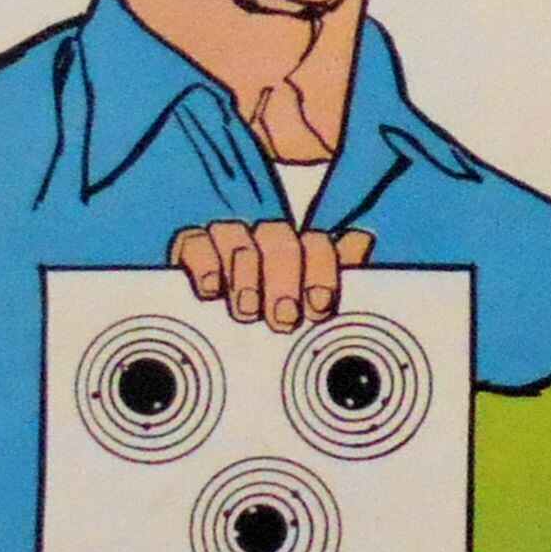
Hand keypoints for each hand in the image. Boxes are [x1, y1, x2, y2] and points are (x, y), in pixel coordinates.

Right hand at [169, 220, 374, 332]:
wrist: (207, 293)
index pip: (317, 244)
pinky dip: (203, 264)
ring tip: (248, 309)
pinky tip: (210, 288)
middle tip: (284, 317)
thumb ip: (335, 267)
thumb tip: (362, 242)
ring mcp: (226, 236)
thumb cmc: (267, 298)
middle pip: (279, 242)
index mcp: (298, 246)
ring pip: (238, 240)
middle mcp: (264, 234)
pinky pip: (194, 243)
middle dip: (284, 279)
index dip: (321, 273)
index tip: (319, 306)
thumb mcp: (305, 291)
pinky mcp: (188, 245)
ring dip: (246, 277)